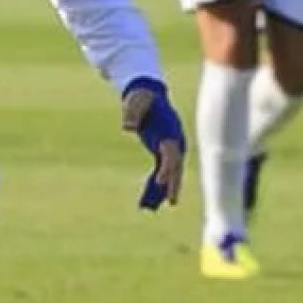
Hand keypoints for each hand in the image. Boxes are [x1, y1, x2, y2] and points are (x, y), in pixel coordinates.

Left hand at [122, 78, 185, 209]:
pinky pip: (160, 170)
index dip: (168, 167)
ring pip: (168, 172)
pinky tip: (148, 199)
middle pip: (175, 167)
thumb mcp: (136, 102)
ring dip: (162, 189)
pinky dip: (154, 184)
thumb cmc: (141, 98)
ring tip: (152, 207)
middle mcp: (173, 141)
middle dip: (173, 184)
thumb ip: (132, 113)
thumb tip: (127, 127)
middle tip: (171, 202)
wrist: (148, 95)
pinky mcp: (160, 150)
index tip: (160, 181)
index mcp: (170, 131)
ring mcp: (169, 147)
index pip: (171, 153)